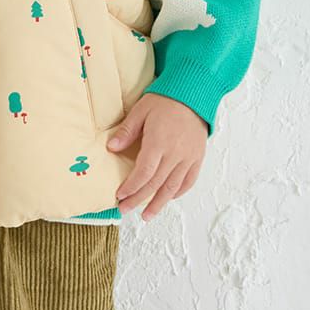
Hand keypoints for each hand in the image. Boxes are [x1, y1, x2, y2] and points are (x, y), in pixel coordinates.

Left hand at [107, 93, 207, 220]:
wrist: (194, 93)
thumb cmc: (165, 100)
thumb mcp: (140, 111)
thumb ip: (126, 131)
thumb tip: (111, 148)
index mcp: (159, 143)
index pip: (144, 173)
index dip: (131, 187)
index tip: (120, 195)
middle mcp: (175, 154)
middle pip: (155, 184)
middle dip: (139, 199)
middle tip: (125, 209)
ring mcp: (188, 157)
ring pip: (173, 187)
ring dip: (159, 203)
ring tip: (147, 215)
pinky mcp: (198, 157)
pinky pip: (189, 180)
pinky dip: (178, 192)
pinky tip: (168, 198)